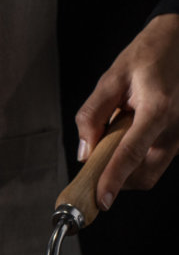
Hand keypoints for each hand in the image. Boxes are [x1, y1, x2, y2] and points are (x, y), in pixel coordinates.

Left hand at [75, 12, 178, 209]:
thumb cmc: (149, 54)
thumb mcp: (112, 77)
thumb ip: (93, 114)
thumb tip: (84, 151)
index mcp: (158, 108)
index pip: (131, 154)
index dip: (113, 180)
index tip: (101, 200)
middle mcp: (176, 126)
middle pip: (144, 174)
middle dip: (117, 181)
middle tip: (94, 170)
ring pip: (151, 171)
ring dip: (127, 169)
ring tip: (116, 137)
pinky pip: (157, 160)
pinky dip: (138, 160)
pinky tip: (129, 135)